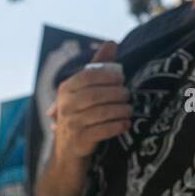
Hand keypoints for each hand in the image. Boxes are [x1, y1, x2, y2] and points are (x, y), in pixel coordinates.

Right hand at [49, 40, 131, 165]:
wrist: (68, 154)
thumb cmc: (81, 116)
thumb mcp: (85, 92)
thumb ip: (99, 67)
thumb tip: (113, 42)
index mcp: (66, 90)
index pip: (87, 76)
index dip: (107, 75)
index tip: (121, 78)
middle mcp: (65, 106)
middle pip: (95, 94)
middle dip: (116, 93)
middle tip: (127, 95)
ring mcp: (71, 125)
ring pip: (101, 112)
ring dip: (120, 110)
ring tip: (129, 110)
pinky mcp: (79, 142)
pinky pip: (102, 131)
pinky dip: (117, 126)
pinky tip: (126, 124)